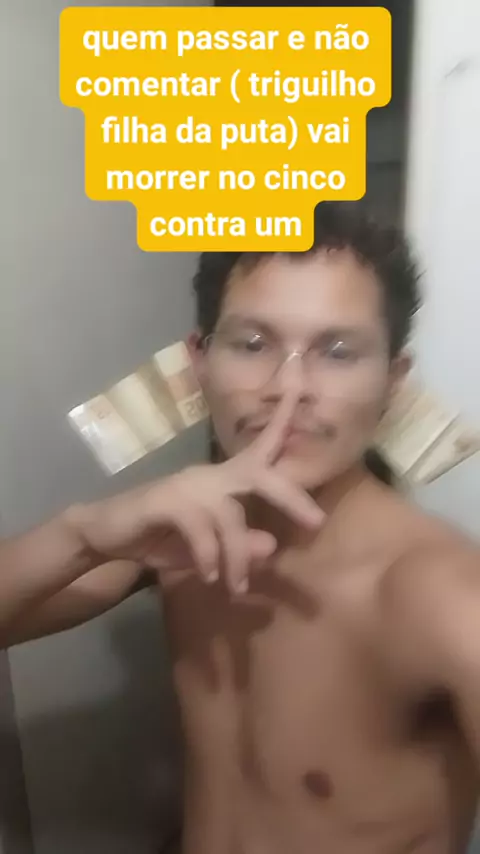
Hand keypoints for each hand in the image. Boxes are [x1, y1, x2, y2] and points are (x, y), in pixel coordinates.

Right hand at [72, 391, 323, 593]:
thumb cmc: (159, 536)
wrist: (104, 534)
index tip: (303, 386)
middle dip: (290, 496)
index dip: (283, 421)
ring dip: (239, 555)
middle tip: (316, 522)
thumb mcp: (208, 551)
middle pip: (259, 474)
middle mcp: (209, 476)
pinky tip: (210, 576)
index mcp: (223, 481)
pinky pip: (200, 527)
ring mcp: (187, 486)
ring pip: (230, 514)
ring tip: (237, 587)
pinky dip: (208, 554)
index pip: (261, 448)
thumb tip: (271, 545)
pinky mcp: (165, 501)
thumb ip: (238, 547)